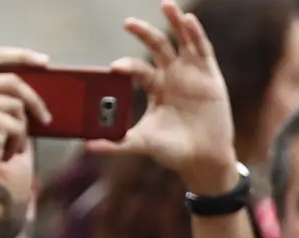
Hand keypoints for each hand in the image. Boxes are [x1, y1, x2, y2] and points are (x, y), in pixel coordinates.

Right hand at [0, 48, 51, 191]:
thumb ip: (2, 94)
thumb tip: (41, 84)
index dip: (21, 55)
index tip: (45, 61)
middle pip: (13, 81)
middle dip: (35, 101)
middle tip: (47, 118)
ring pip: (18, 106)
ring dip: (21, 130)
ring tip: (11, 145)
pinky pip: (18, 126)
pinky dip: (18, 142)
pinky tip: (4, 153)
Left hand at [99, 2, 241, 188]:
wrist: (204, 161)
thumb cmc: (174, 151)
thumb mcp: (143, 144)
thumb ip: (117, 143)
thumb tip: (87, 147)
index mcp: (154, 87)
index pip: (137, 68)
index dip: (126, 65)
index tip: (115, 68)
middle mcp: (171, 75)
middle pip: (157, 46)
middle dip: (144, 32)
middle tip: (128, 23)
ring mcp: (191, 73)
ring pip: (181, 40)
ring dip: (174, 21)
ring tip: (166, 4)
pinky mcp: (210, 76)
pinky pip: (203, 50)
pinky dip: (197, 34)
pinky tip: (189, 20)